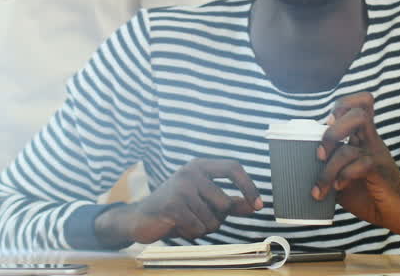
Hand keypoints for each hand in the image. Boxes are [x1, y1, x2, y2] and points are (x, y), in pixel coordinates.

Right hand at [93, 159, 261, 247]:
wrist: (141, 218)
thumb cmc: (176, 208)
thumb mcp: (204, 202)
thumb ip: (230, 203)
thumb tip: (255, 205)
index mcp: (200, 166)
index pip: (233, 167)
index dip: (249, 186)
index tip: (259, 204)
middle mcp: (190, 171)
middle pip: (225, 203)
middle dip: (216, 218)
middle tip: (196, 216)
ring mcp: (181, 187)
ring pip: (213, 220)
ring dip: (202, 227)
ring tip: (185, 220)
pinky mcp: (172, 205)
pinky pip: (198, 228)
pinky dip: (191, 233)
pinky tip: (177, 225)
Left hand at [316, 93, 399, 241]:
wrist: (399, 214)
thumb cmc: (370, 194)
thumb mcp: (342, 179)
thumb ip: (328, 167)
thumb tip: (302, 167)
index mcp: (362, 138)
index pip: (360, 104)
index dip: (342, 105)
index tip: (326, 123)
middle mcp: (370, 141)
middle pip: (357, 114)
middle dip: (331, 132)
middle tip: (320, 154)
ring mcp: (377, 154)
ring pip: (350, 146)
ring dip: (328, 169)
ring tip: (321, 187)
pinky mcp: (381, 170)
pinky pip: (360, 163)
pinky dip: (344, 176)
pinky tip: (339, 188)